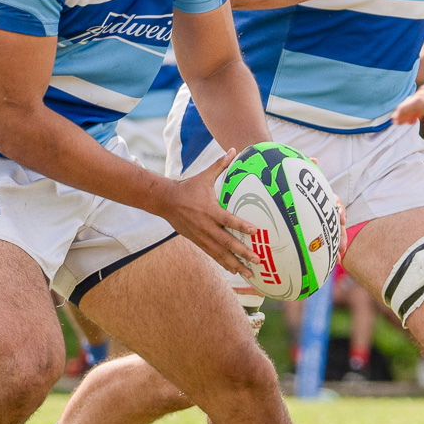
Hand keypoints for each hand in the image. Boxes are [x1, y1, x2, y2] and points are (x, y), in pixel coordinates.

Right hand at [152, 151, 261, 275]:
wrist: (165, 201)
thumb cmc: (188, 187)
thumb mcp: (204, 176)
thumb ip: (220, 165)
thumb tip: (232, 150)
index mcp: (210, 210)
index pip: (229, 220)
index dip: (242, 226)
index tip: (256, 232)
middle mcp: (206, 226)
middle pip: (227, 242)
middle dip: (243, 252)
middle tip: (258, 260)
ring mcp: (201, 236)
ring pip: (221, 253)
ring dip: (235, 264)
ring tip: (249, 273)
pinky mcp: (198, 241)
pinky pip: (213, 254)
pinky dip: (224, 263)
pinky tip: (235, 270)